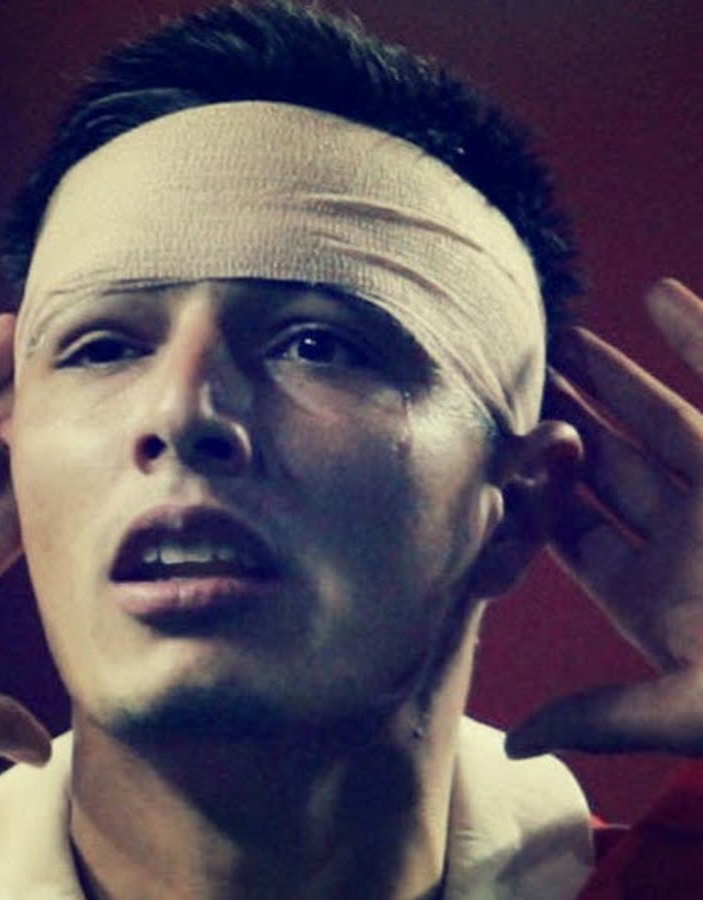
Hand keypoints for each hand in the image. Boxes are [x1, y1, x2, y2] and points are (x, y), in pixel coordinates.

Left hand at [507, 278, 702, 757]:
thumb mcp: (695, 706)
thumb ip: (608, 715)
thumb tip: (515, 743)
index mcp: (652, 593)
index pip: (567, 532)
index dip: (526, 494)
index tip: (483, 457)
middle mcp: (686, 538)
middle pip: (604, 468)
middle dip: (559, 425)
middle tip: (506, 384)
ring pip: (660, 421)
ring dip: (614, 377)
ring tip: (562, 337)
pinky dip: (699, 336)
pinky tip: (657, 295)